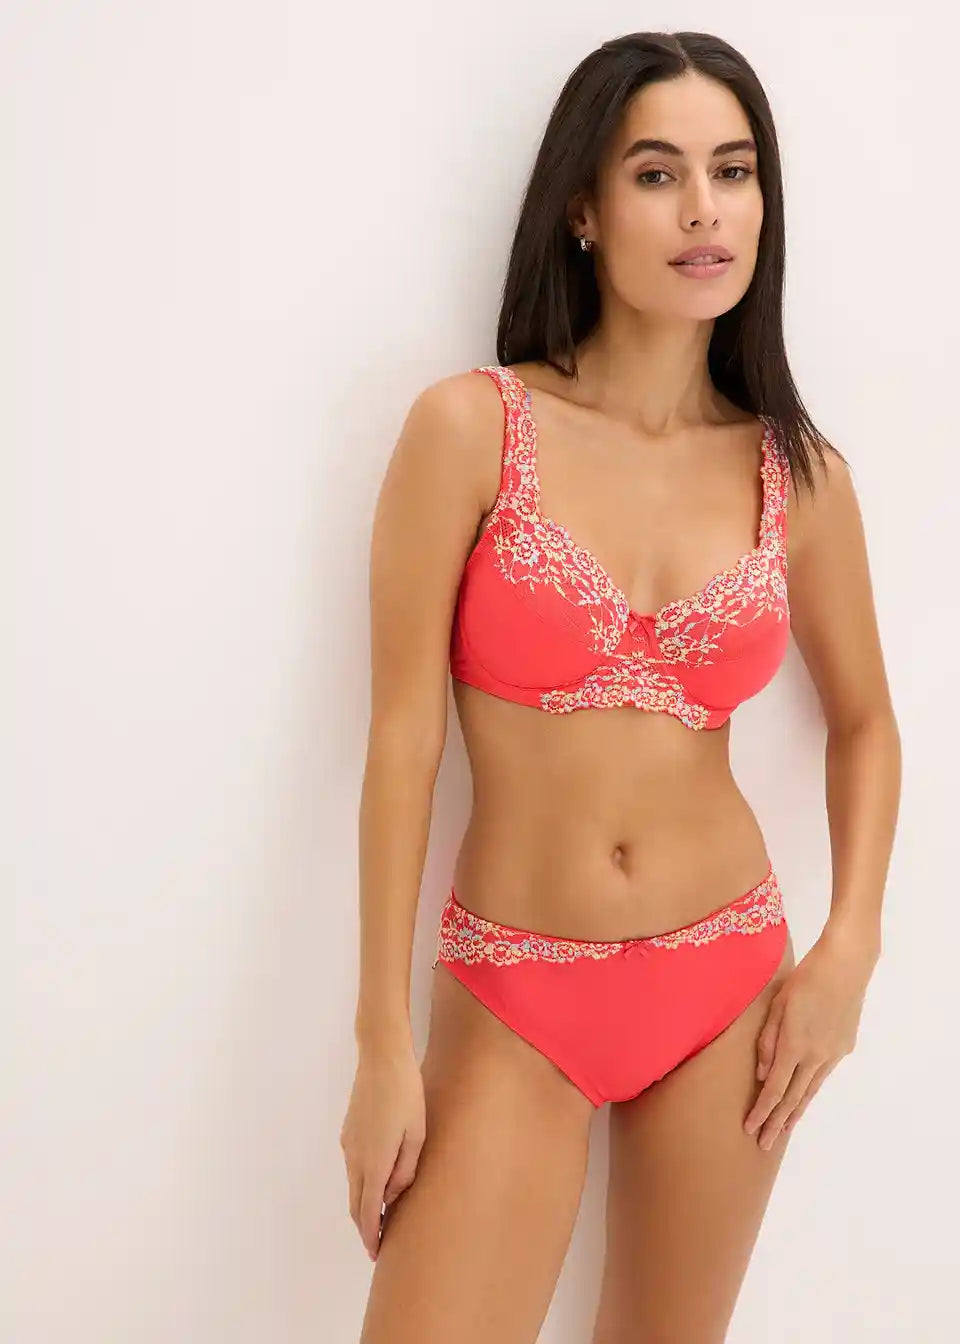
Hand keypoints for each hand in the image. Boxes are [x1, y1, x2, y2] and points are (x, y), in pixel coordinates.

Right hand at [340, 1046, 425, 1261]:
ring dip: (362, 1204)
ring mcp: (348, 1143)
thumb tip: (391, 1195)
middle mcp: (355, 1157)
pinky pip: (353, 1167)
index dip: (370, 1235)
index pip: (367, 1211)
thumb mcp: (417, 1135)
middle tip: (376, 1243)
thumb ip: (405, 1170)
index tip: (375, 1253)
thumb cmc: (407, 1095)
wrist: (382, 1059)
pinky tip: (375, 1182)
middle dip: (364, 1226)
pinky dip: (360, 1183)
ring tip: (378, 1216)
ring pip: (352, 1184)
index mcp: (374, 1162)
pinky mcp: (348, 1131)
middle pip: (355, 1202)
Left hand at [744, 921, 878, 1149]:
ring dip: (796, 1111)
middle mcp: (815, 1056)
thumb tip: (762, 1075)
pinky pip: (822, 1075)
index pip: (774, 1088)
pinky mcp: (845, 1047)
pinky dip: (810, 1090)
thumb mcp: (777, 1005)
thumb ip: (768, 1041)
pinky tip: (804, 1097)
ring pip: (811, 1090)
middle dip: (777, 1122)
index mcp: (794, 1045)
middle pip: (793, 1098)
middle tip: (764, 1144)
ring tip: (784, 1129)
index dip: (762, 1111)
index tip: (750, 1129)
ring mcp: (833, 1053)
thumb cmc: (805, 978)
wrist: (846, 966)